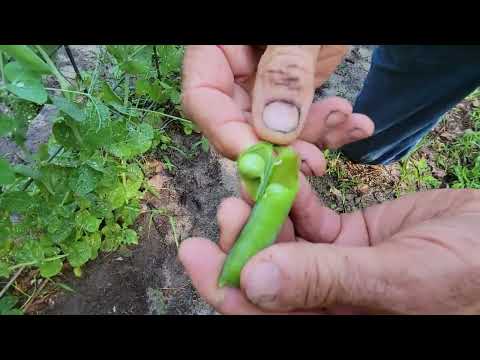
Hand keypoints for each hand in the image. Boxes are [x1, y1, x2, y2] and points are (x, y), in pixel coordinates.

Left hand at [179, 179, 479, 314]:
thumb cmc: (470, 275)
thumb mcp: (398, 280)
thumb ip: (326, 281)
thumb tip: (255, 281)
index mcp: (333, 323)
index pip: (264, 315)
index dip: (226, 287)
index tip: (196, 254)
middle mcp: (328, 302)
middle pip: (266, 277)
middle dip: (242, 243)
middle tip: (229, 207)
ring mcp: (337, 269)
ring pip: (285, 245)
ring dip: (266, 215)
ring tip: (251, 185)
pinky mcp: (350, 239)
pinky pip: (312, 221)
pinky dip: (297, 201)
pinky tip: (288, 182)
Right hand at [181, 45, 373, 175]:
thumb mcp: (300, 31)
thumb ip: (285, 72)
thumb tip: (275, 131)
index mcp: (219, 46)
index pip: (203, 97)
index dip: (225, 132)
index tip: (259, 158)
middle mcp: (236, 69)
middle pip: (240, 124)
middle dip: (279, 148)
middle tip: (312, 162)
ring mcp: (265, 83)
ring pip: (276, 132)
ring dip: (314, 138)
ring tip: (349, 124)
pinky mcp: (294, 92)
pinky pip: (303, 121)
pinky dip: (330, 128)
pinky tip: (357, 125)